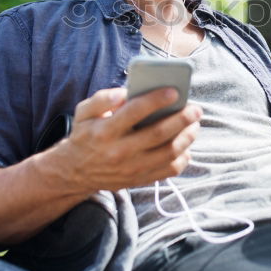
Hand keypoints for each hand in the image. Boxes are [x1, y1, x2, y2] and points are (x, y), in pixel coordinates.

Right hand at [47, 86, 200, 193]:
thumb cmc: (85, 135)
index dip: (155, 100)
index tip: (174, 91)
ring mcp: (131, 168)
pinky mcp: (139, 179)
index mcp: (105, 131)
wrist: (75, 171)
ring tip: (195, 124)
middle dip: (181, 119)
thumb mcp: (83, 113)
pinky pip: (168, 171)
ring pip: (168, 153)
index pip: (134, 112)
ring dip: (187, 137)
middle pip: (158, 134)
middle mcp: (119, 151)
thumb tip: (125, 92)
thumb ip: (102, 99)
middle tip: (195, 109)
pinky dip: (183, 157)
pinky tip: (186, 145)